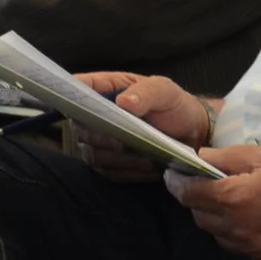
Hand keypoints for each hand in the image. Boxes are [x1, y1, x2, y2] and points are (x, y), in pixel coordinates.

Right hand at [74, 72, 209, 184]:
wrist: (188, 134)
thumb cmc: (173, 106)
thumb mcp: (166, 92)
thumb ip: (147, 92)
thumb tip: (124, 102)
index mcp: (105, 89)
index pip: (79, 87)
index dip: (72, 93)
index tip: (83, 101)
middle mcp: (93, 117)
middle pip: (84, 127)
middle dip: (108, 134)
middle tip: (132, 137)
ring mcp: (96, 143)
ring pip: (96, 153)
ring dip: (122, 156)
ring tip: (148, 155)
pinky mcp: (106, 166)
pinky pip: (109, 172)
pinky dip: (129, 170)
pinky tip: (148, 166)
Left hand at [165, 146, 260, 259]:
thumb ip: (228, 158)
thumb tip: (198, 159)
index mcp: (236, 198)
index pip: (188, 194)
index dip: (177, 182)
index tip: (174, 174)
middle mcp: (239, 229)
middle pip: (199, 216)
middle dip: (199, 199)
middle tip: (210, 183)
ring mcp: (253, 249)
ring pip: (217, 235)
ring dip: (217, 219)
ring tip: (235, 201)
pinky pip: (238, 248)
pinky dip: (237, 234)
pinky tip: (253, 219)